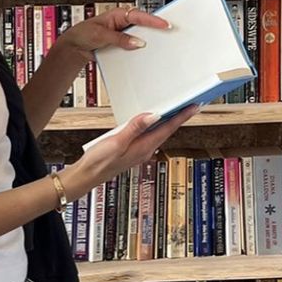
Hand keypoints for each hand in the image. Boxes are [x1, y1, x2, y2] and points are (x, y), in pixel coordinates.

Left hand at [56, 6, 169, 62]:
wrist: (74, 47)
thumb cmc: (82, 34)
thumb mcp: (101, 35)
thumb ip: (119, 39)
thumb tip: (137, 42)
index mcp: (118, 15)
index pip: (139, 16)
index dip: (153, 20)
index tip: (165, 25)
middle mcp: (123, 23)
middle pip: (143, 26)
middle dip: (155, 30)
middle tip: (169, 34)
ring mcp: (123, 35)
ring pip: (139, 37)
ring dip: (147, 43)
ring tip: (159, 47)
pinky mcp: (122, 45)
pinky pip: (133, 47)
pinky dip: (138, 52)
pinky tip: (143, 57)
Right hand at [62, 104, 200, 196]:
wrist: (87, 175)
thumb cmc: (100, 161)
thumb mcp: (117, 141)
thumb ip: (135, 128)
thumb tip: (153, 116)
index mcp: (144, 147)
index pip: (168, 128)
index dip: (181, 116)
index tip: (193, 107)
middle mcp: (145, 150)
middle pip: (166, 130)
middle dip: (178, 118)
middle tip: (190, 106)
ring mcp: (139, 150)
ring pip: (157, 133)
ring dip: (167, 122)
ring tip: (175, 111)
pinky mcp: (132, 150)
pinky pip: (148, 135)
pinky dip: (153, 126)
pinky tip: (151, 121)